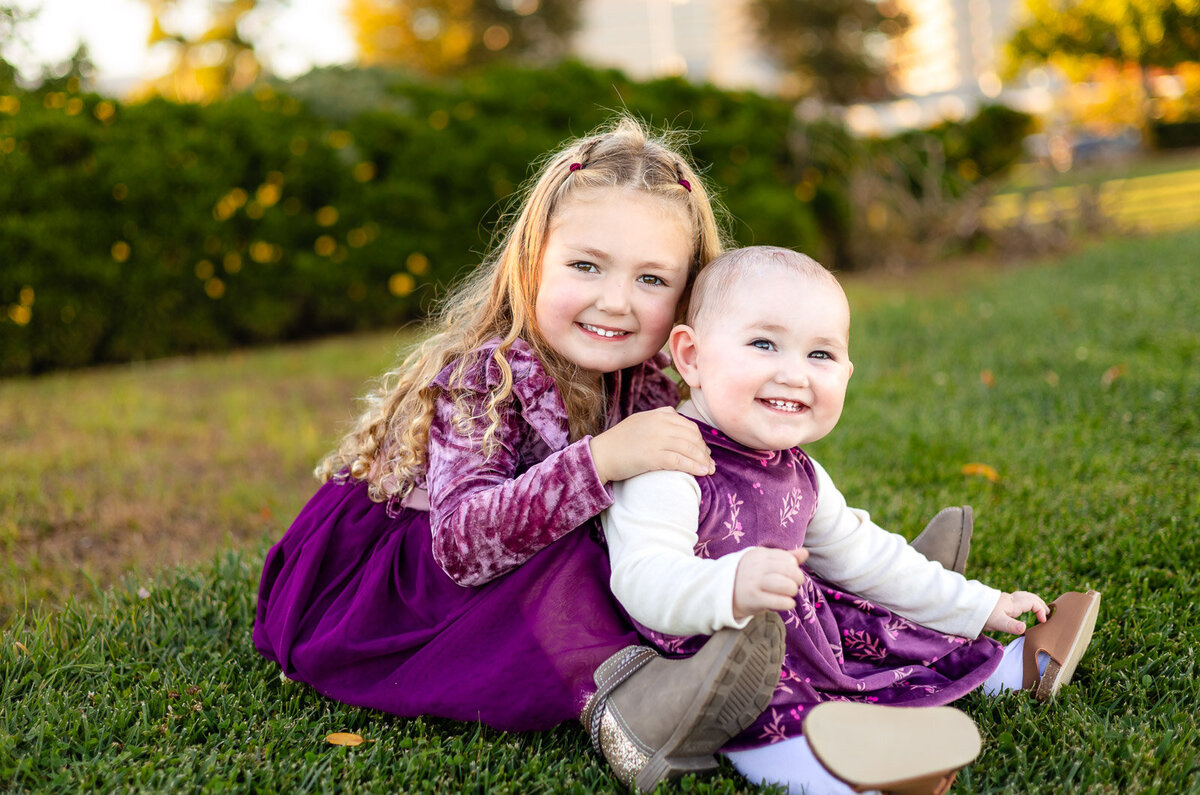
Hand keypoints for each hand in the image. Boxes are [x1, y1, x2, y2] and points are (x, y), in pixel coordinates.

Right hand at [589, 407, 714, 482]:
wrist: (601, 455)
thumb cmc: (619, 441)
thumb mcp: (639, 420)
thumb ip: (657, 416)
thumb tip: (674, 414)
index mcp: (657, 415)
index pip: (688, 425)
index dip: (700, 440)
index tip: (704, 451)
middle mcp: (659, 424)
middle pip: (692, 436)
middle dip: (704, 451)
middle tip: (709, 463)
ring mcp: (656, 439)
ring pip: (689, 448)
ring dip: (703, 460)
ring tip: (709, 470)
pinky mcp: (652, 455)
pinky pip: (680, 460)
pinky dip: (694, 466)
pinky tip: (702, 472)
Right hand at [732, 547, 808, 619]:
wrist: (725, 593)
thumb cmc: (750, 576)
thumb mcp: (764, 563)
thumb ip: (785, 557)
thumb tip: (805, 553)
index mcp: (760, 554)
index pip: (787, 558)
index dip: (794, 567)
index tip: (791, 574)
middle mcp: (757, 567)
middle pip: (789, 570)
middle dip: (798, 579)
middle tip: (794, 585)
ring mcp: (754, 582)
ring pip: (786, 585)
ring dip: (793, 591)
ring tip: (790, 594)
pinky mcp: (753, 599)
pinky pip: (779, 601)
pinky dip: (788, 603)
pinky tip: (788, 603)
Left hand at [984, 590, 1049, 634]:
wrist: (965, 606)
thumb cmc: (982, 615)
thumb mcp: (997, 622)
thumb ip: (1011, 626)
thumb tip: (1024, 628)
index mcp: (1013, 604)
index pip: (1033, 602)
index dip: (1041, 610)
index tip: (1043, 621)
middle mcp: (1009, 599)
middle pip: (1029, 597)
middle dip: (1040, 603)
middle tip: (1048, 612)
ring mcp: (1003, 600)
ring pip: (1022, 596)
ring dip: (1032, 602)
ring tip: (1038, 609)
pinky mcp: (998, 602)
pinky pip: (1015, 599)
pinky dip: (1023, 602)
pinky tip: (1019, 609)